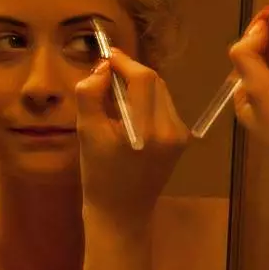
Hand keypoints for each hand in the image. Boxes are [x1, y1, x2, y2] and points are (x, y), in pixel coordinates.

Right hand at [75, 49, 188, 228]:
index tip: (105, 56)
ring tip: (114, 92)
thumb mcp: (86, 133)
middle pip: (154, 81)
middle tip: (105, 72)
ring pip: (161, 91)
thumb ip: (90, 95)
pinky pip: (163, 106)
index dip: (123, 62)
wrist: (122, 213)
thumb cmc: (99, 176)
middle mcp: (171, 130)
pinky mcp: (182, 139)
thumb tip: (101, 67)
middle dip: (130, 71)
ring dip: (138, 84)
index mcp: (147, 131)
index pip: (142, 78)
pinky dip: (146, 100)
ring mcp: (180, 135)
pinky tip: (129, 112)